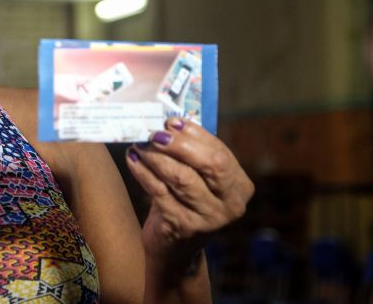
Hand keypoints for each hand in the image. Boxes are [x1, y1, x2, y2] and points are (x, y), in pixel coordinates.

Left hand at [126, 117, 253, 269]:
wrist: (176, 250)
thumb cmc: (185, 203)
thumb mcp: (197, 179)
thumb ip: (191, 153)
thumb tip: (170, 122)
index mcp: (239, 186)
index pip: (220, 153)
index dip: (195, 135)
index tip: (171, 122)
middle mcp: (230, 204)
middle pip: (208, 164)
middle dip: (179, 145)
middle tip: (154, 133)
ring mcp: (209, 218)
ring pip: (181, 177)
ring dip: (156, 157)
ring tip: (139, 144)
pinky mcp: (183, 227)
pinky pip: (159, 191)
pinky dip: (143, 172)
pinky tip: (133, 160)